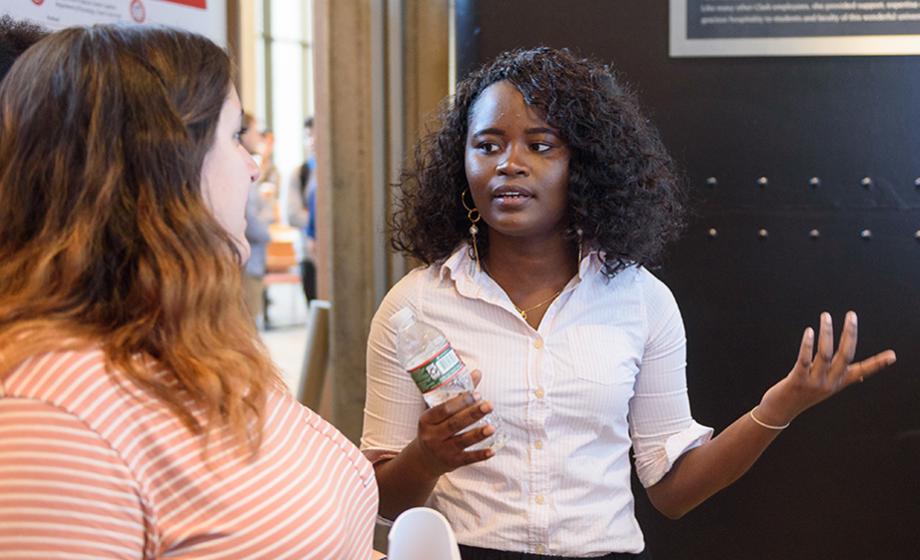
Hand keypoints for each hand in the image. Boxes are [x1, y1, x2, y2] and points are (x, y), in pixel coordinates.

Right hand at [413, 370, 494, 476]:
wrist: (424, 459)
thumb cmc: (434, 428)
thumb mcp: (438, 413)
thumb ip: (457, 394)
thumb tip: (477, 373)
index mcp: (426, 420)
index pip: (443, 410)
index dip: (460, 402)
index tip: (476, 394)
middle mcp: (432, 436)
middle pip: (454, 424)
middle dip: (472, 414)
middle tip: (489, 405)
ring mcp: (442, 450)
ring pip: (461, 441)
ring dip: (477, 434)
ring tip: (492, 427)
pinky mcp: (452, 462)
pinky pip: (467, 459)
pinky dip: (480, 455)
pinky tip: (492, 450)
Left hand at [757, 311, 896, 425]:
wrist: (781, 411)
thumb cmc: (803, 395)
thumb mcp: (826, 387)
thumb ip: (841, 377)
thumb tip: (860, 376)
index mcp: (839, 382)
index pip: (863, 371)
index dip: (877, 364)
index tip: (893, 356)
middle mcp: (830, 383)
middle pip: (845, 355)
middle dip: (850, 334)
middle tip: (851, 315)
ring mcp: (814, 382)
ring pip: (825, 354)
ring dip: (826, 333)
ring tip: (826, 316)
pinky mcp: (797, 381)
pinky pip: (804, 360)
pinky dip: (807, 345)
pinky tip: (809, 331)